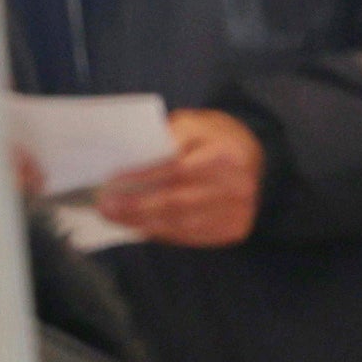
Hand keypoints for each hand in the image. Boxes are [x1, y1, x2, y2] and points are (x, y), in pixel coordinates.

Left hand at [93, 105, 263, 245]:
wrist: (256, 159)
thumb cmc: (215, 139)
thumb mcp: (194, 125)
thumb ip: (167, 139)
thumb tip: (130, 160)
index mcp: (225, 155)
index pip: (177, 170)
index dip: (142, 178)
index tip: (110, 183)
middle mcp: (235, 188)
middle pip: (178, 203)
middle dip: (136, 207)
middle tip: (105, 208)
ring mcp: (237, 213)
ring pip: (183, 224)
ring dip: (144, 224)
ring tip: (116, 219)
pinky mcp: (234, 230)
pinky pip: (192, 236)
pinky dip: (162, 234)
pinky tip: (140, 227)